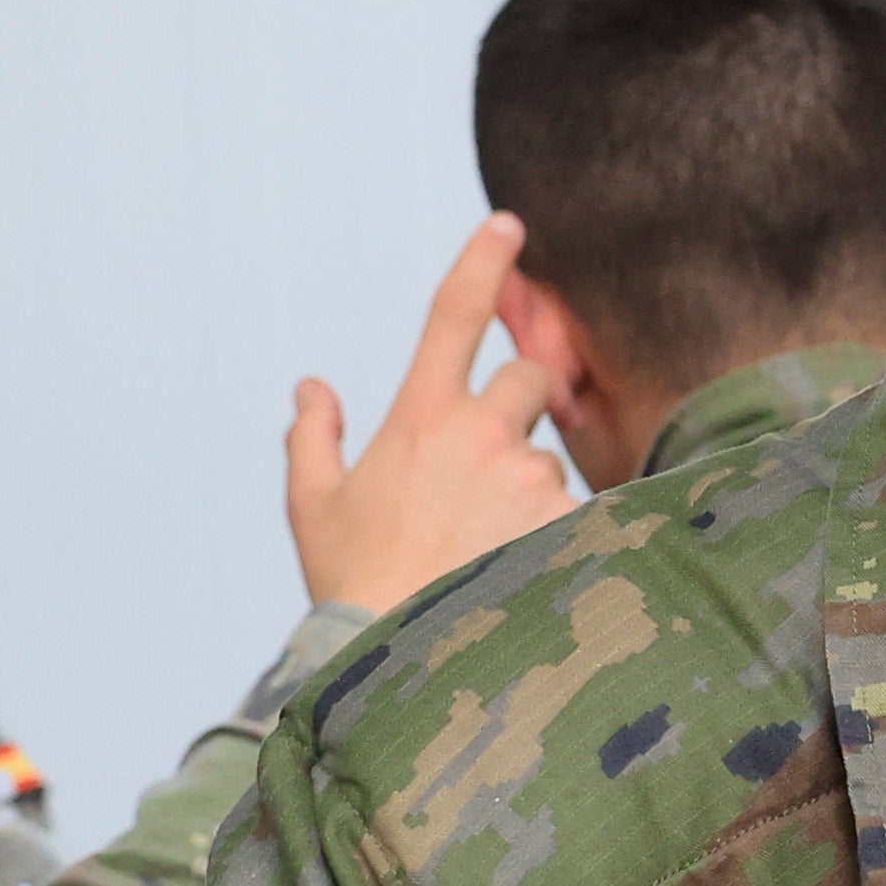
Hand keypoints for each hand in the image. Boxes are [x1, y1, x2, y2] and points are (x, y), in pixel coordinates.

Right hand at [285, 214, 577, 615]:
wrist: (400, 661)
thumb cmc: (352, 584)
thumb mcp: (312, 504)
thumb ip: (312, 436)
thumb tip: (311, 387)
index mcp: (419, 417)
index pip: (453, 314)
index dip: (484, 261)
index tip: (511, 225)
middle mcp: (481, 435)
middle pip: (530, 379)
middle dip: (518, 406)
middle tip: (482, 472)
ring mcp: (529, 479)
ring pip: (549, 457)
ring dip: (527, 487)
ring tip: (484, 548)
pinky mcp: (567, 523)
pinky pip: (574, 511)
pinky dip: (552, 535)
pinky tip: (516, 573)